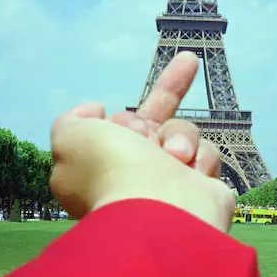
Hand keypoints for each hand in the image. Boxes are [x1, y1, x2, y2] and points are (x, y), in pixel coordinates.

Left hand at [49, 52, 235, 232]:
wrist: (160, 212)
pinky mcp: (202, 189)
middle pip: (153, 120)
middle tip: (186, 64)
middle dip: (173, 86)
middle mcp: (136, 173)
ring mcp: (170, 181)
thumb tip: (96, 111)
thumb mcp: (70, 137)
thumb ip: (73, 120)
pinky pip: (206, 153)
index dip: (116, 119)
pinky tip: (191, 170)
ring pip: (181, 132)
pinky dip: (200, 157)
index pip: (115, 127)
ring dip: (179, 135)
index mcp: (103, 165)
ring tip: (175, 155)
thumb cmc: (112, 171)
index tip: (103, 112)